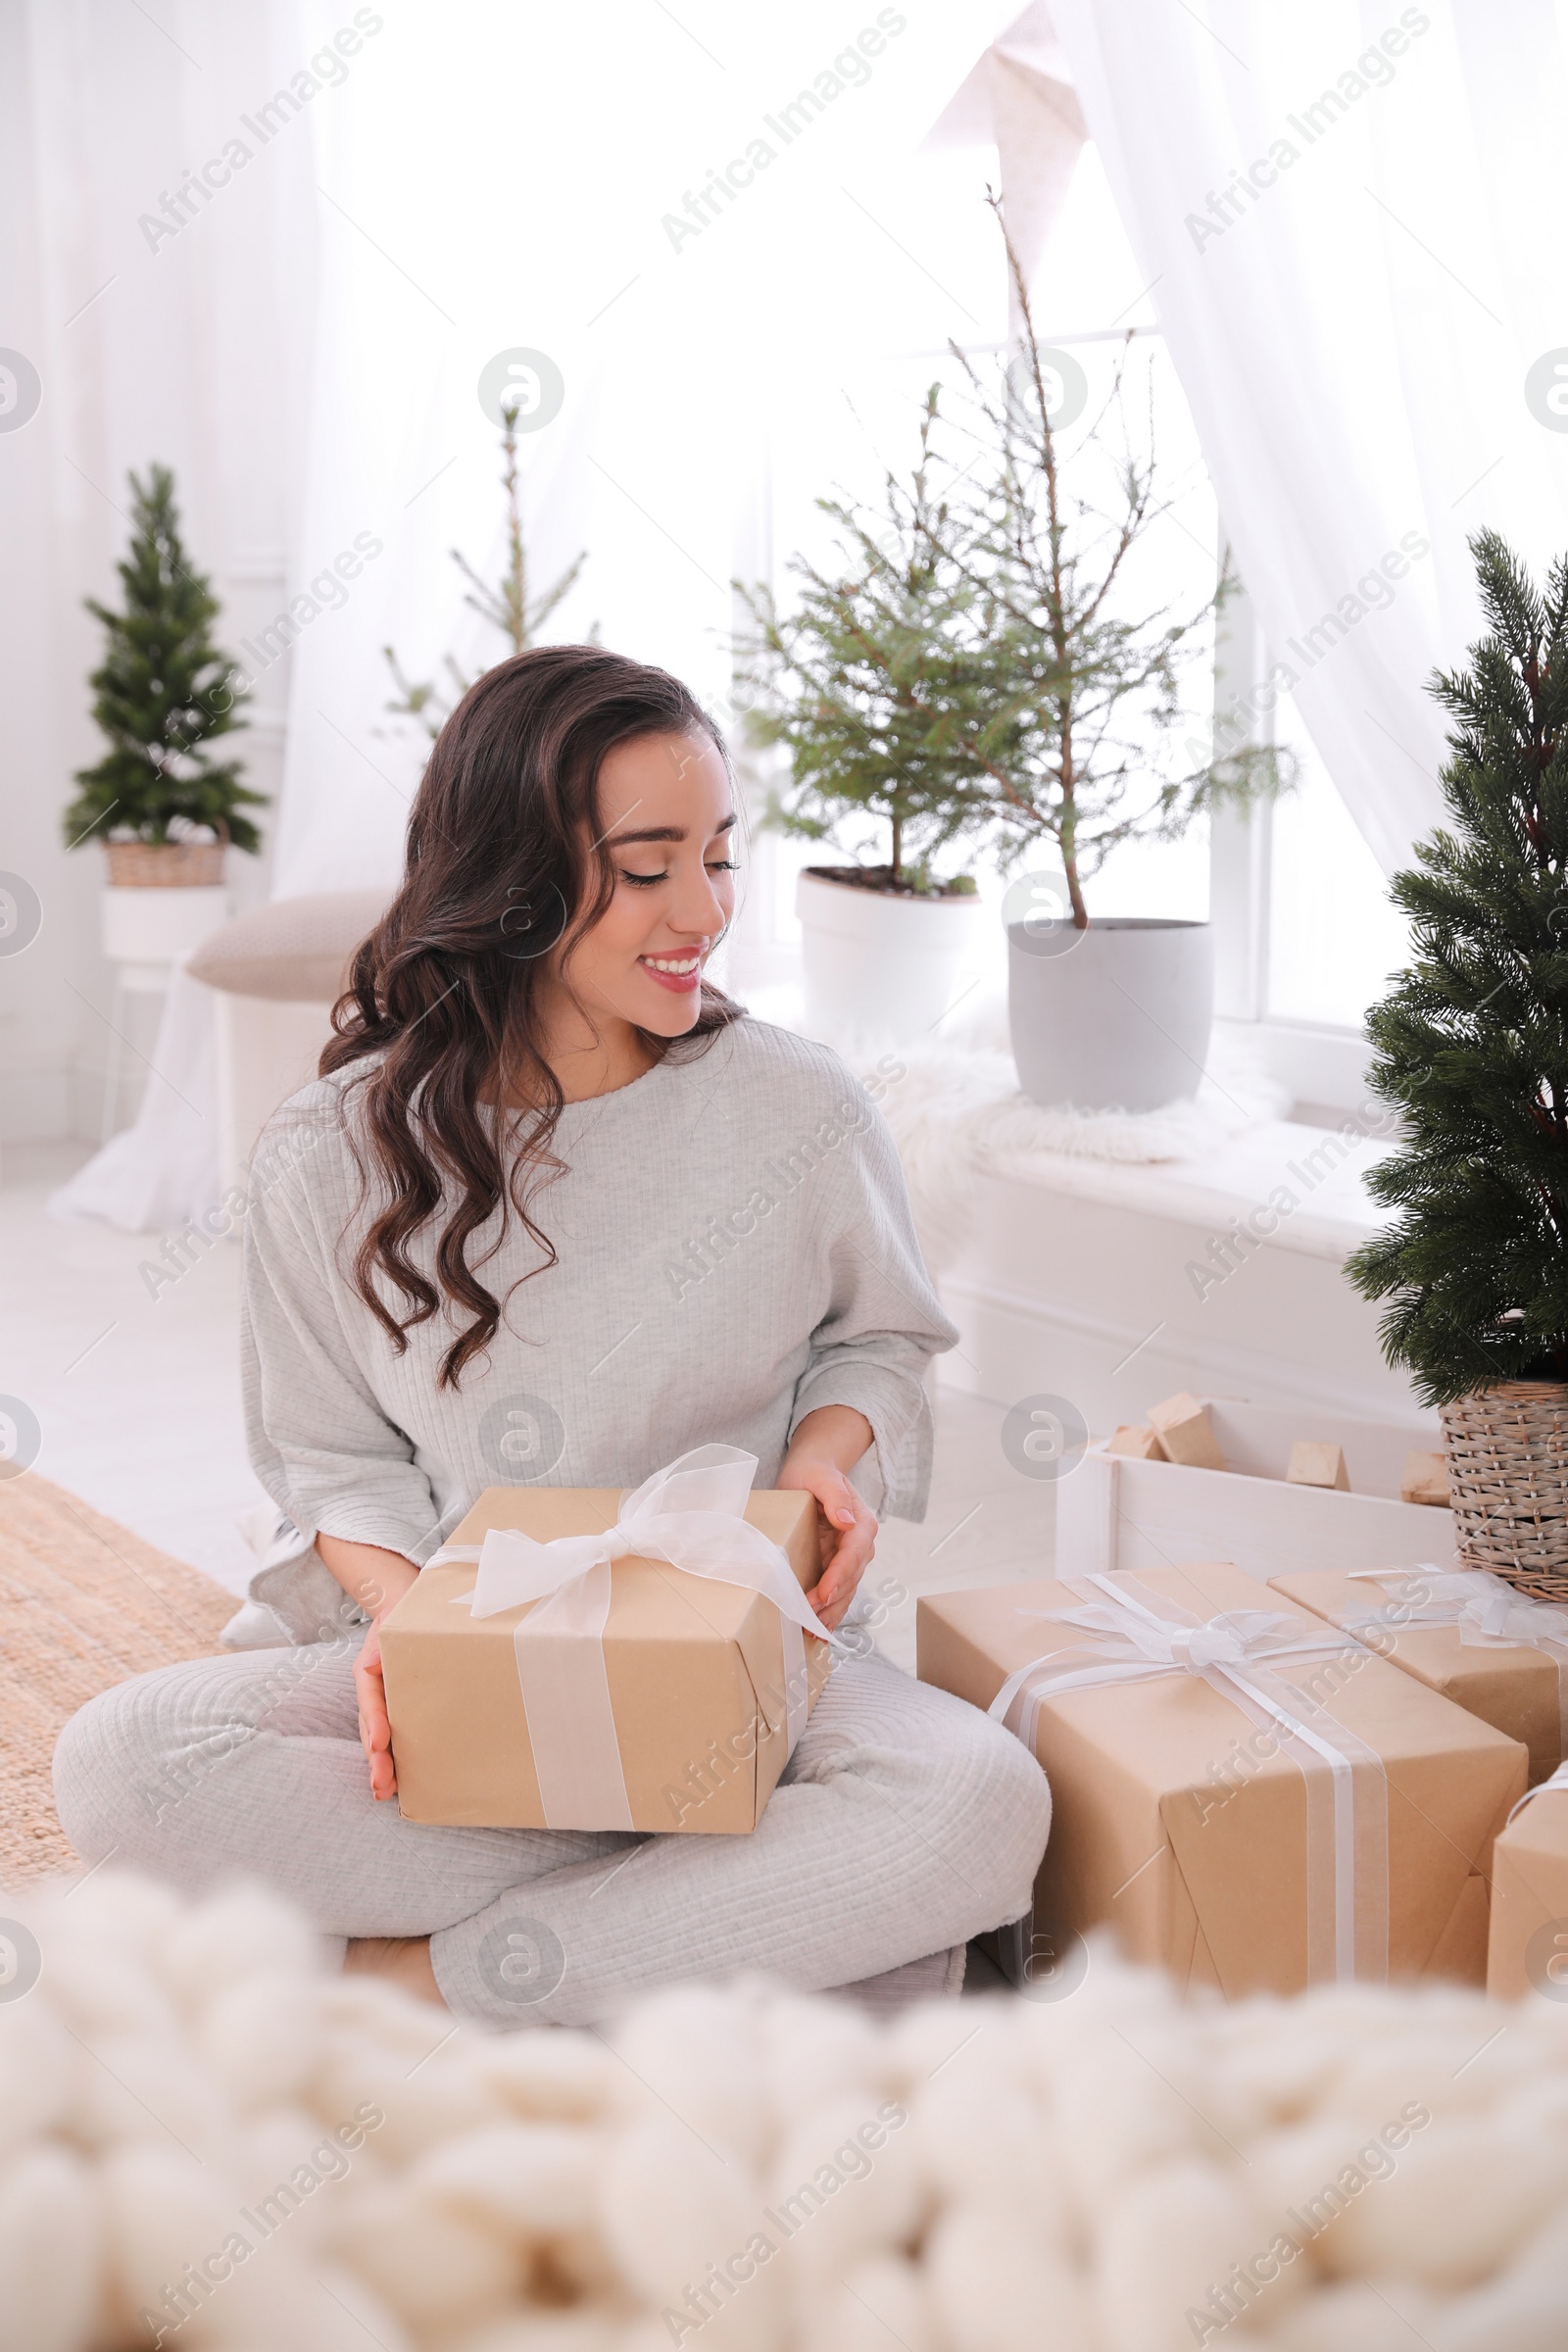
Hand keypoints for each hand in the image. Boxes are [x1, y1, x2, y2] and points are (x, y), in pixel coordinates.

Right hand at [354, 1621, 396, 1801]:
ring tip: (384, 1792)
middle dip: (374, 1757)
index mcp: (369, 1671)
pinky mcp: (396, 1714)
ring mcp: (382, 1706)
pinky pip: (392, 1740)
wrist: (405, 1612)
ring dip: (380, 1767)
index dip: (374, 1721)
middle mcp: (372, 1693)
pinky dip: (392, 1762)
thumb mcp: (393, 1618)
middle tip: (381, 1783)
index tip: (380, 1742)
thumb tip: (374, 1662)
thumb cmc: (402, 1616)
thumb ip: (385, 1639)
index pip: (370, 1698)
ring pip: (377, 1740)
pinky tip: (398, 1785)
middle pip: (369, 1728)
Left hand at [777, 1454, 877, 1632]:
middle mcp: (861, 1544)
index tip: (823, 1594)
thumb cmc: (814, 1472)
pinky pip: (837, 1593)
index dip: (839, 1577)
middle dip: (831, 1601)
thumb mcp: (820, 1476)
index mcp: (862, 1523)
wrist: (812, 1473)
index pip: (853, 1554)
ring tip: (811, 1631)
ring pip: (846, 1592)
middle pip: (850, 1579)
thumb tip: (846, 1520)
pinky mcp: (838, 1567)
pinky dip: (829, 1612)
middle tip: (808, 1619)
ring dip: (830, 1613)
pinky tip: (818, 1629)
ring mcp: (851, 1559)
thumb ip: (834, 1496)